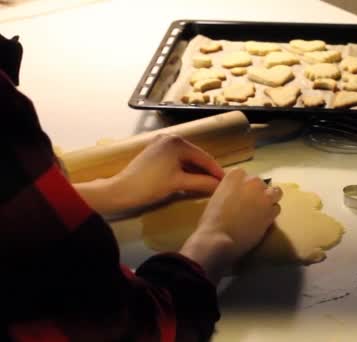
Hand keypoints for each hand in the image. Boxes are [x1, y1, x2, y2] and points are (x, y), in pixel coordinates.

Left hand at [74, 134, 223, 213]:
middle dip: (206, 171)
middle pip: (196, 157)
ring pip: (186, 159)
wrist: (121, 190)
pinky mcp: (155, 152)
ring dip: (196, 171)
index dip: (216, 171)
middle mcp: (170, 138)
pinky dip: (185, 170)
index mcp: (177, 142)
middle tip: (219, 184)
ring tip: (207, 184)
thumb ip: (202, 183)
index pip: (204, 157)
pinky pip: (177, 160)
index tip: (226, 182)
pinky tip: (191, 180)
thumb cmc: (150, 185)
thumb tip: (220, 186)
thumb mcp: (179, 184)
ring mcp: (161, 144)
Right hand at [180, 168, 281, 283]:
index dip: (243, 186)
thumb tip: (235, 194)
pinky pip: (276, 208)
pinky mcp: (271, 211)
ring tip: (260, 211)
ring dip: (269, 200)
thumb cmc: (211, 219)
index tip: (239, 195)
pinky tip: (262, 221)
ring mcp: (264, 195)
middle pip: (260, 183)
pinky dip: (271, 214)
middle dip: (256, 193)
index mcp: (236, 175)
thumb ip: (229, 190)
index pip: (244, 175)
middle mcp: (252, 181)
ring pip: (275, 193)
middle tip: (249, 206)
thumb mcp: (217, 196)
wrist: (218, 237)